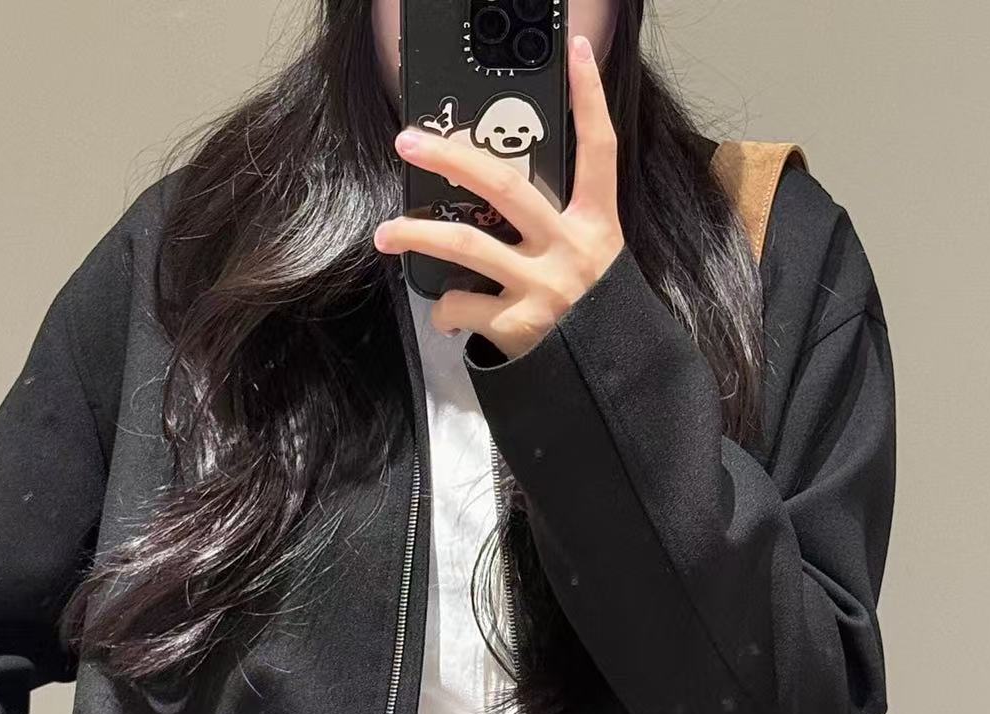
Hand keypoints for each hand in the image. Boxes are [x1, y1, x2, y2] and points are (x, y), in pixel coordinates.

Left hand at [373, 34, 625, 360]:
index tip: (572, 53)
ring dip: (416, 235)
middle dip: (452, 159)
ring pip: (465, 246)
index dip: (589, 99)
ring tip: (385, 234)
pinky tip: (448, 315)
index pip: (599, 150)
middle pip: (505, 188)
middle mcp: (571, 250)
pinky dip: (446, 311)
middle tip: (411, 142)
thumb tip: (495, 199)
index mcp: (597, 225)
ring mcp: (544, 289)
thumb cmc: (591, 318)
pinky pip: (463, 306)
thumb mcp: (594, 262)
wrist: (604, 383)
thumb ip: (559, 226)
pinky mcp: (518, 328)